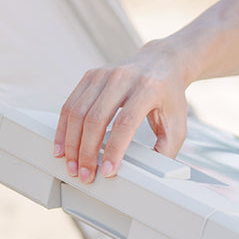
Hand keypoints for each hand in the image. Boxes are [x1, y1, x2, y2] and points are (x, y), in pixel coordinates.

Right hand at [53, 42, 189, 183]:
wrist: (161, 63)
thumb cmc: (168, 96)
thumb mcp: (177, 124)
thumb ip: (166, 150)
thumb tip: (150, 174)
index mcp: (148, 88)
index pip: (125, 122)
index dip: (114, 149)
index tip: (107, 171)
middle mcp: (123, 78)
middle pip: (96, 118)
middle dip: (87, 152)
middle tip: (85, 175)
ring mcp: (103, 75)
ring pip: (78, 112)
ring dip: (71, 143)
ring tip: (72, 166)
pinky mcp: (90, 76)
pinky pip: (70, 104)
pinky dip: (64, 128)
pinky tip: (62, 147)